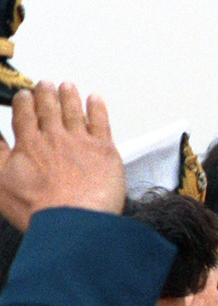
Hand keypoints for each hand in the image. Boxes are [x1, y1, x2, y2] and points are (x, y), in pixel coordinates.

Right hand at [0, 82, 123, 228]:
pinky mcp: (104, 150)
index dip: (24, 102)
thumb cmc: (39, 209)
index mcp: (29, 144)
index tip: (24, 95)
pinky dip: (97, 107)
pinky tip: (95, 99)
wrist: (73, 222)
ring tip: (67, 86)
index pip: (24, 115)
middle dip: (46, 93)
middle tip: (45, 84)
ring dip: (69, 95)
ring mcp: (80, 142)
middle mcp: (54, 137)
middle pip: (49, 108)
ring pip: (73, 110)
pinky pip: (101, 121)